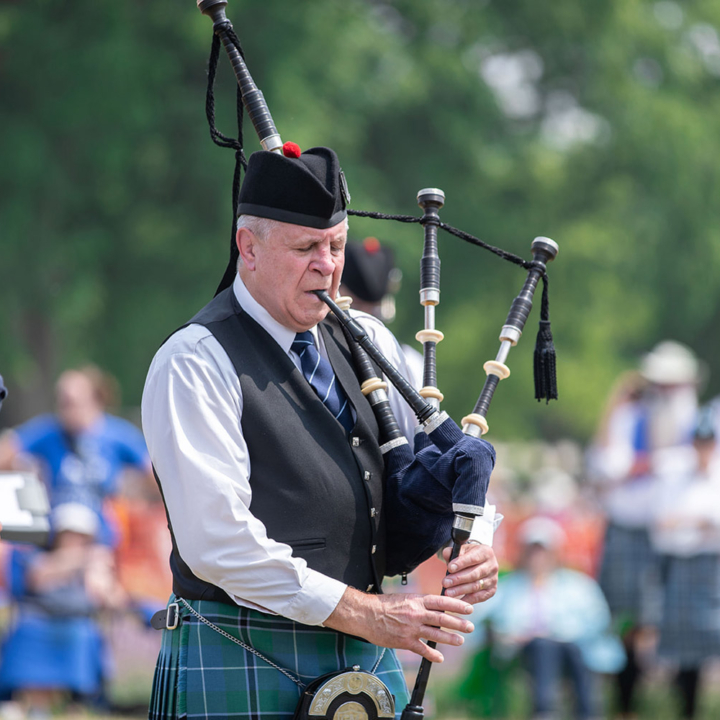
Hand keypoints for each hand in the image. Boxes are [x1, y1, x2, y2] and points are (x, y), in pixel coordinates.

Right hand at [324, 587, 474, 662]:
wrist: (366, 614)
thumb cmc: (385, 604)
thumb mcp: (405, 598)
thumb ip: (420, 603)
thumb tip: (436, 607)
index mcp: (417, 600)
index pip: (442, 601)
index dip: (457, 605)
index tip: (469, 608)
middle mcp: (416, 613)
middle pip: (442, 618)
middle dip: (458, 623)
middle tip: (470, 626)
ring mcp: (411, 628)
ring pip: (435, 634)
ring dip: (450, 638)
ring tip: (460, 641)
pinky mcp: (404, 641)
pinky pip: (422, 649)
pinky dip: (432, 654)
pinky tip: (440, 658)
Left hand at [442, 542, 497, 603]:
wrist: (479, 563)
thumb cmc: (467, 556)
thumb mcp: (461, 550)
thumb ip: (453, 552)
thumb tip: (447, 554)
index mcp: (485, 552)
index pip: (473, 558)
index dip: (461, 563)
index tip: (449, 568)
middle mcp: (492, 565)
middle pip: (474, 574)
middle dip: (458, 579)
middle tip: (445, 583)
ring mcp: (493, 579)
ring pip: (476, 586)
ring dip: (460, 590)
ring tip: (448, 592)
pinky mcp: (492, 590)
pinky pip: (479, 597)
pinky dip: (467, 600)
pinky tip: (457, 601)